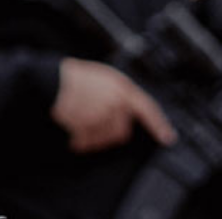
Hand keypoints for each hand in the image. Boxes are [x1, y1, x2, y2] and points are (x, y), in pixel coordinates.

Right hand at [51, 58, 175, 153]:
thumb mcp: (106, 77)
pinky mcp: (86, 129)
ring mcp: (101, 117)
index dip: (159, 125)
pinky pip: (85, 144)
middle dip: (109, 131)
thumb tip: (129, 111)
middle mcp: (116, 104)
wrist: (54, 81)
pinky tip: (72, 127)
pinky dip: (78, 141)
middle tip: (94, 120)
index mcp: (123, 88)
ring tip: (80, 119)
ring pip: (103, 140)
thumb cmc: (76, 77)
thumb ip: (121, 93)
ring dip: (92, 136)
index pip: (148, 110)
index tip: (167, 138)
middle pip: (122, 132)